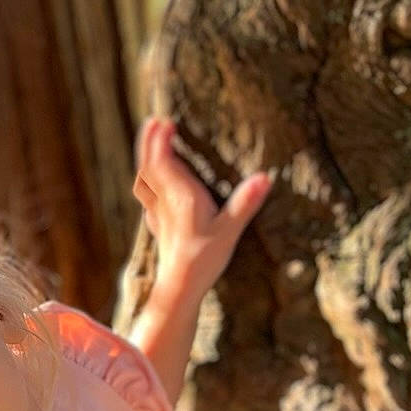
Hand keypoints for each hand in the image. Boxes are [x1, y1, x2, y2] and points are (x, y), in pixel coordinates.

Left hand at [133, 116, 271, 306]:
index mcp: (181, 196)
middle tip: (152, 122)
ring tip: (148, 143)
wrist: (180, 289)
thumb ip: (245, 203)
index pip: (163, 161)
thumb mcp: (229, 230)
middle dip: (149, 142)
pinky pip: (148, 197)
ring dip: (145, 159)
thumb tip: (265, 177)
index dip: (161, 140)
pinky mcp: (158, 227)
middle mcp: (165, 201)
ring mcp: (158, 214)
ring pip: (145, 180)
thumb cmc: (203, 259)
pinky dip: (147, 183)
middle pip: (150, 165)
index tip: (165, 121)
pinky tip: (149, 185)